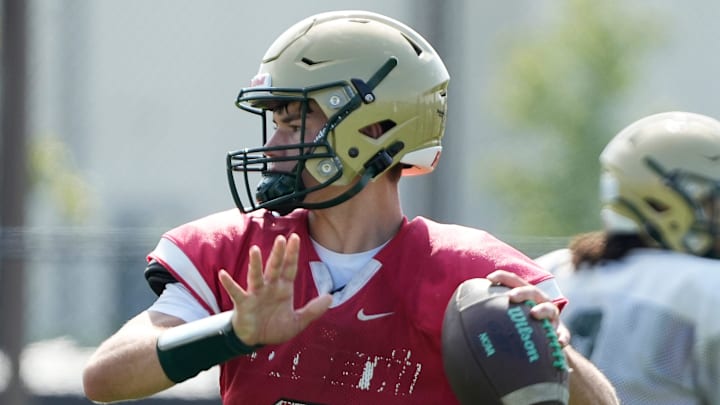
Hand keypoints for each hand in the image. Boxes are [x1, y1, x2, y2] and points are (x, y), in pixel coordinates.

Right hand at [218, 233, 332, 345]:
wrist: (256, 340)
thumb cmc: (274, 328)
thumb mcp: (298, 322)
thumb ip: (313, 310)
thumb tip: (330, 297)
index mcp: (283, 289)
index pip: (289, 268)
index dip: (292, 254)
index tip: (295, 238)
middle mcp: (269, 287)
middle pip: (274, 267)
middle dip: (278, 254)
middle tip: (281, 238)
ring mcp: (256, 294)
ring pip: (255, 276)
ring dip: (255, 264)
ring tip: (255, 250)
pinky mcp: (243, 304)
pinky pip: (236, 292)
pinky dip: (229, 283)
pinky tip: (224, 274)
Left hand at [486, 270, 569, 347]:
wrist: (543, 344)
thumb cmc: (519, 325)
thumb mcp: (506, 315)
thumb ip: (490, 311)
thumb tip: (459, 313)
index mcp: (525, 294)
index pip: (514, 281)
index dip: (503, 277)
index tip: (489, 278)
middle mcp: (539, 302)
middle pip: (532, 292)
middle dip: (522, 292)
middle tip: (510, 297)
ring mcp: (552, 318)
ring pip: (551, 310)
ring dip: (543, 310)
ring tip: (534, 314)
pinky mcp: (560, 334)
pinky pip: (563, 336)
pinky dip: (562, 338)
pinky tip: (558, 342)